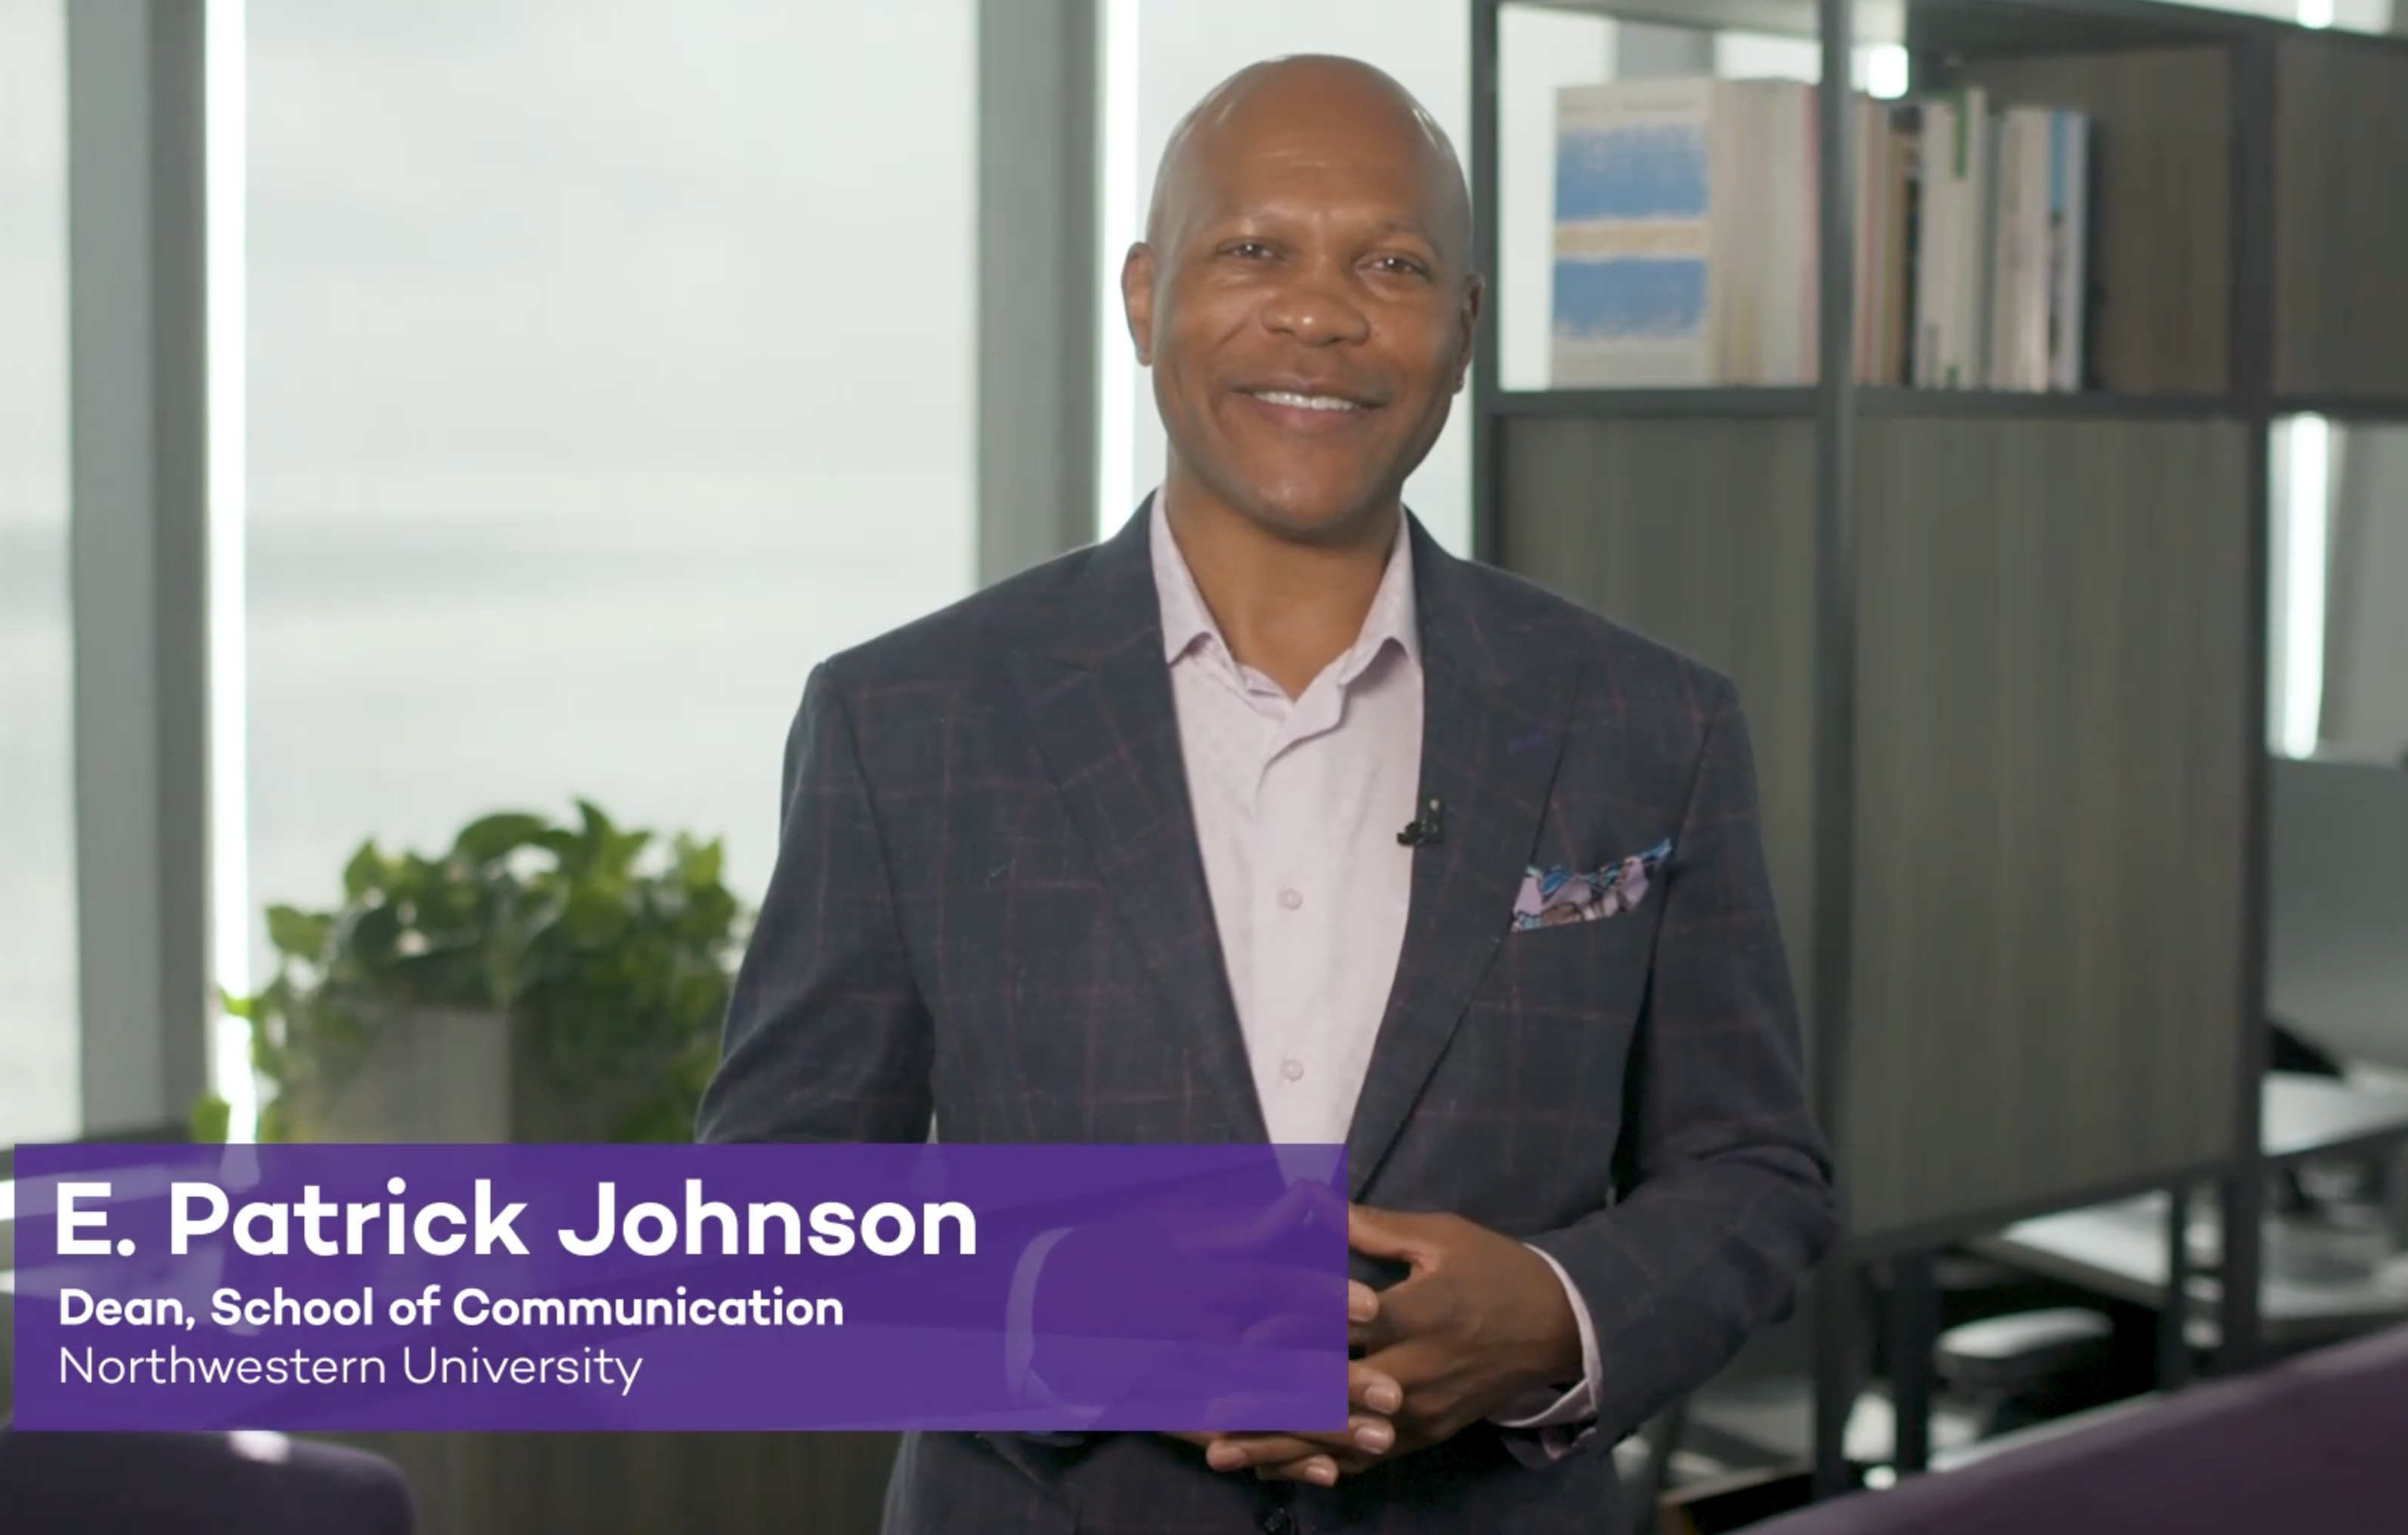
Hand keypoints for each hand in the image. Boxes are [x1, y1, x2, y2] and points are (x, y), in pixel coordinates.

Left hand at [1202, 1205, 1582, 1475]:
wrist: (1558, 1329)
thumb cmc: (1494, 1270)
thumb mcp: (1440, 1236)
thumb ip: (1371, 1226)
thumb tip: (1308, 1193)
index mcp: (1424, 1313)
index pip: (1352, 1325)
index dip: (1297, 1331)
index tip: (1245, 1334)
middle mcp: (1420, 1371)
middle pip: (1336, 1393)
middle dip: (1272, 1403)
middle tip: (1210, 1409)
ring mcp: (1422, 1413)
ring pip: (1341, 1437)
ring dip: (1280, 1447)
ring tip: (1222, 1453)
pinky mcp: (1425, 1437)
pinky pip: (1364, 1460)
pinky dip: (1315, 1467)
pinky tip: (1270, 1471)